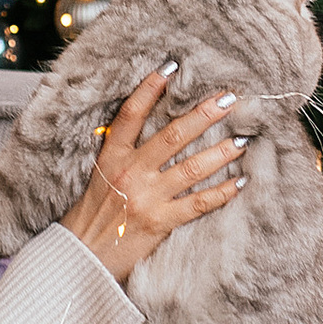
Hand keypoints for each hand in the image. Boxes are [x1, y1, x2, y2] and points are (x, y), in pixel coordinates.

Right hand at [62, 64, 244, 279]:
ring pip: (191, 168)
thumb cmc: (91, 216)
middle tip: (229, 99)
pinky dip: (222, 192)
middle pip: (172, 135)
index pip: (131, 114)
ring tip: (242, 139)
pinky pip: (198, 203)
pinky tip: (240, 182)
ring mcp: (147, 197)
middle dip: (203, 115)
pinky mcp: (160, 221)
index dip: (150, 88)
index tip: (171, 67)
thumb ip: (122, 154)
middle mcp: (130, 172)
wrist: (81, 257)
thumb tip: (149, 133)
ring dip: (221, 152)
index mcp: (111, 157)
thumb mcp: (98, 176)